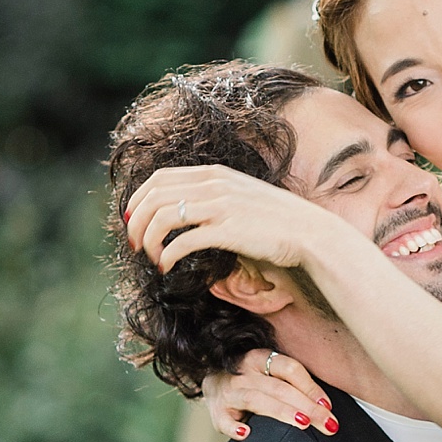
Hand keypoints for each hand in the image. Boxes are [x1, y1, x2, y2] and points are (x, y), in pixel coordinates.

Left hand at [124, 164, 324, 273]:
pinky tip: (167, 267)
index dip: (138, 199)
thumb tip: (185, 209)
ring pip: (162, 218)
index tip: (131, 220)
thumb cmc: (276, 221)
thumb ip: (214, 196)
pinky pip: (183, 242)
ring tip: (152, 258)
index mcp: (214, 174)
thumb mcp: (241, 196)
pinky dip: (167, 256)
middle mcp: (214, 185)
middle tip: (134, 244)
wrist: (309, 233)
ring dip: (149, 241)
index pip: (159, 178)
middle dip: (136, 222)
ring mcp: (221, 207)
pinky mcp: (228, 231)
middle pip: (154, 197)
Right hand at [204, 350, 336, 441]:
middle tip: (328, 423)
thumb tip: (327, 408)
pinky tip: (246, 434)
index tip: (328, 406)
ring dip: (281, 411)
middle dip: (306, 406)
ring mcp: (228, 390)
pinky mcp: (217, 411)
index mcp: (261, 358)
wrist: (212, 381)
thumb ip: (293, 385)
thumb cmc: (253, 381)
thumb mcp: (270, 374)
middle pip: (279, 387)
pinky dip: (233, 427)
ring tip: (303, 423)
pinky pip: (223, 420)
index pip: (290, 368)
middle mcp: (244, 371)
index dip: (311, 387)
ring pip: (256, 399)